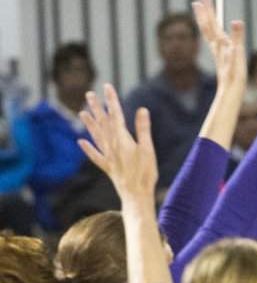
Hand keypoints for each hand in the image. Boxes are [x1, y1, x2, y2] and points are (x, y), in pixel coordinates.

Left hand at [78, 84, 156, 203]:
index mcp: (122, 139)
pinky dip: (88, 149)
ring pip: (96, 136)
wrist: (136, 195)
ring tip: (82, 112)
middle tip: (89, 94)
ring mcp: (108, 157)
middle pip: (103, 123)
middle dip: (97, 107)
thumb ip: (143, 129)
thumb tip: (142, 110)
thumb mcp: (148, 150)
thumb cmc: (145, 174)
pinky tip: (81, 143)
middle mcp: (112, 146)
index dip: (112, 100)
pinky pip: (95, 156)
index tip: (107, 87)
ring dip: (89, 124)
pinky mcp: (108, 167)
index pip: (116, 115)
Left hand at [192, 0, 245, 91]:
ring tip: (202, 14)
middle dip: (203, 12)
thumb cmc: (234, 74)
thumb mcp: (238, 53)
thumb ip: (238, 36)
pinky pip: (213, 41)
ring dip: (205, 22)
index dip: (209, 9)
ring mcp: (217, 52)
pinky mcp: (220, 58)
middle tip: (198, 0)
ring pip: (208, 33)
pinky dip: (211, 34)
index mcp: (220, 42)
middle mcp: (216, 46)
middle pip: (207, 26)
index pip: (212, 22)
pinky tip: (214, 35)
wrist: (230, 91)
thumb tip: (236, 21)